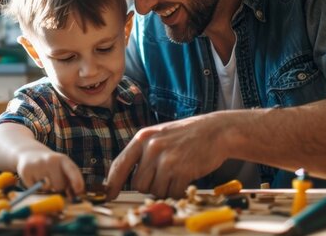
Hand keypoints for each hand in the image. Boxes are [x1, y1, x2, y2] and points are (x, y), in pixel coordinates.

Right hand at [17, 150, 84, 194]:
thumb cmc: (51, 165)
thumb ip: (70, 180)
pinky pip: (34, 189)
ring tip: (42, 176)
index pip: (71, 169)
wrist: (29, 153)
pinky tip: (34, 177)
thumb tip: (73, 196)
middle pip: (59, 185)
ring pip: (46, 188)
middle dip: (57, 187)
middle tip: (52, 178)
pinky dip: (34, 187)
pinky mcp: (26, 171)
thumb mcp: (62, 167)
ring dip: (45, 187)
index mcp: (62, 159)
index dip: (76, 180)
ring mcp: (37, 164)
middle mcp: (50, 160)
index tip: (79, 191)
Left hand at [105, 113, 231, 199]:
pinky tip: (185, 178)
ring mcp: (167, 159)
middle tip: (164, 176)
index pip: (119, 165)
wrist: (216, 131)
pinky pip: (172, 192)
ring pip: (155, 191)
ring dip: (165, 189)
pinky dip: (178, 191)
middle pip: (138, 184)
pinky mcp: (182, 170)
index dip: (112, 183)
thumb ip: (144, 153)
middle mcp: (152, 148)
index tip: (109, 194)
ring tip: (177, 174)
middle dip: (149, 186)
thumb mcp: (160, 136)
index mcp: (143, 138)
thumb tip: (129, 179)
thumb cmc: (188, 135)